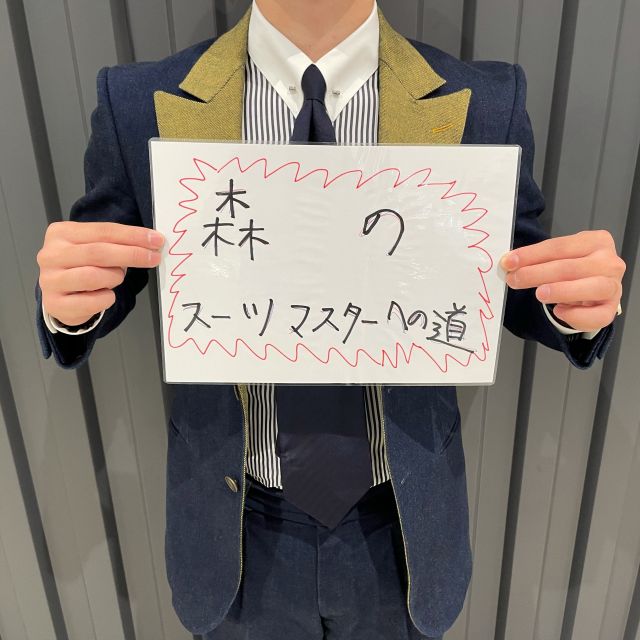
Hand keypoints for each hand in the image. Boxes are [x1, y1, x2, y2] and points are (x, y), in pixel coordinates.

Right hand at [37, 221, 163, 326]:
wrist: (60, 296)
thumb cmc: (82, 267)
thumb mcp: (94, 247)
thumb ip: (116, 242)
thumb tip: (151, 242)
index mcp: (61, 233)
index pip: (103, 231)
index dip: (133, 235)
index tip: (156, 240)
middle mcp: (51, 255)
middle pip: (98, 252)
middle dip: (132, 254)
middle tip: (154, 258)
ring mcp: (50, 280)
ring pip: (94, 276)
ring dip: (115, 277)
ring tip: (115, 278)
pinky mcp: (55, 304)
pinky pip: (93, 301)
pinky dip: (107, 298)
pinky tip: (106, 295)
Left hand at [500, 230, 624, 332]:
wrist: (592, 287)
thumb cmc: (573, 269)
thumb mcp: (557, 257)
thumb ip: (538, 258)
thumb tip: (509, 263)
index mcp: (595, 241)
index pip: (560, 246)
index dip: (532, 254)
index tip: (509, 262)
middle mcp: (609, 262)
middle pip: (570, 267)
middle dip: (537, 274)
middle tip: (514, 279)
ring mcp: (613, 286)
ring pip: (591, 288)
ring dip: (561, 291)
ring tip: (539, 294)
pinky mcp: (610, 309)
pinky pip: (597, 316)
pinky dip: (577, 315)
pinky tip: (559, 311)